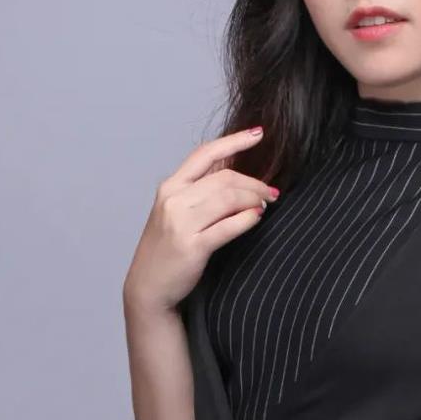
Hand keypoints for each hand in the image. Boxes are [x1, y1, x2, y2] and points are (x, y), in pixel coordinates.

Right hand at [123, 126, 278, 313]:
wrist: (149, 286)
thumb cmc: (168, 247)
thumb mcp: (176, 211)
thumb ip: (201, 189)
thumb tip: (235, 167)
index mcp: (170, 187)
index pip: (205, 154)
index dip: (234, 141)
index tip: (259, 133)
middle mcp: (173, 200)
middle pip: (225, 178)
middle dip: (255, 183)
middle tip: (271, 192)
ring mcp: (181, 223)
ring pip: (230, 198)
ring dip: (255, 199)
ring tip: (266, 205)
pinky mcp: (192, 246)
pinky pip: (229, 225)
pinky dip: (248, 219)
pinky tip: (257, 217)